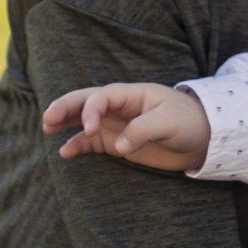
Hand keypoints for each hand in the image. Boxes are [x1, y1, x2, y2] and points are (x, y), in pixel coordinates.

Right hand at [40, 83, 209, 172]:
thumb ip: (144, 130)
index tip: (89, 129)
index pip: (102, 96)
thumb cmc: (189, 123)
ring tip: (47, 128)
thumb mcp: (169, 122)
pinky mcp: (116, 143)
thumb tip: (119, 144)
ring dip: (65, 122)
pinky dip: (77, 146)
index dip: (91, 110)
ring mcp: (116, 124)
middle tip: (48, 118)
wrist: (201, 140)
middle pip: (86, 101)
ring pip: (84, 120)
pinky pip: (91, 143)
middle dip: (66, 107)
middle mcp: (120, 107)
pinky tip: (65, 152)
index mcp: (132, 95)